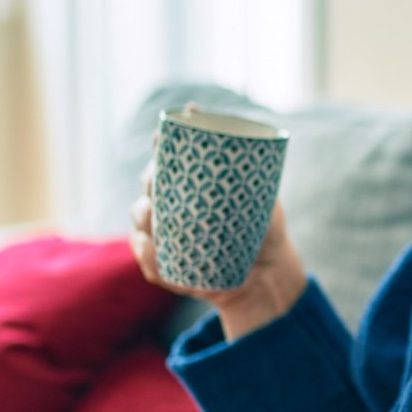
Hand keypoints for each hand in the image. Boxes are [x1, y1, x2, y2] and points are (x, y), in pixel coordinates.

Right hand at [130, 152, 307, 340]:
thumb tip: (247, 150)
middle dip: (150, 180)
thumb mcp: (263, 197)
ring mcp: (165, 236)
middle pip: (149, 184)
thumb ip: (251, 175)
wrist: (269, 271)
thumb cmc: (263, 226)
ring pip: (142, 221)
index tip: (160, 140)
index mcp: (190, 183)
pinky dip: (147, 254)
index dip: (160, 145)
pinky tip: (151, 246)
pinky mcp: (167, 267)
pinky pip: (150, 262)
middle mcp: (171, 205)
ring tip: (152, 214)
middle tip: (159, 181)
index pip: (168, 158)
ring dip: (143, 215)